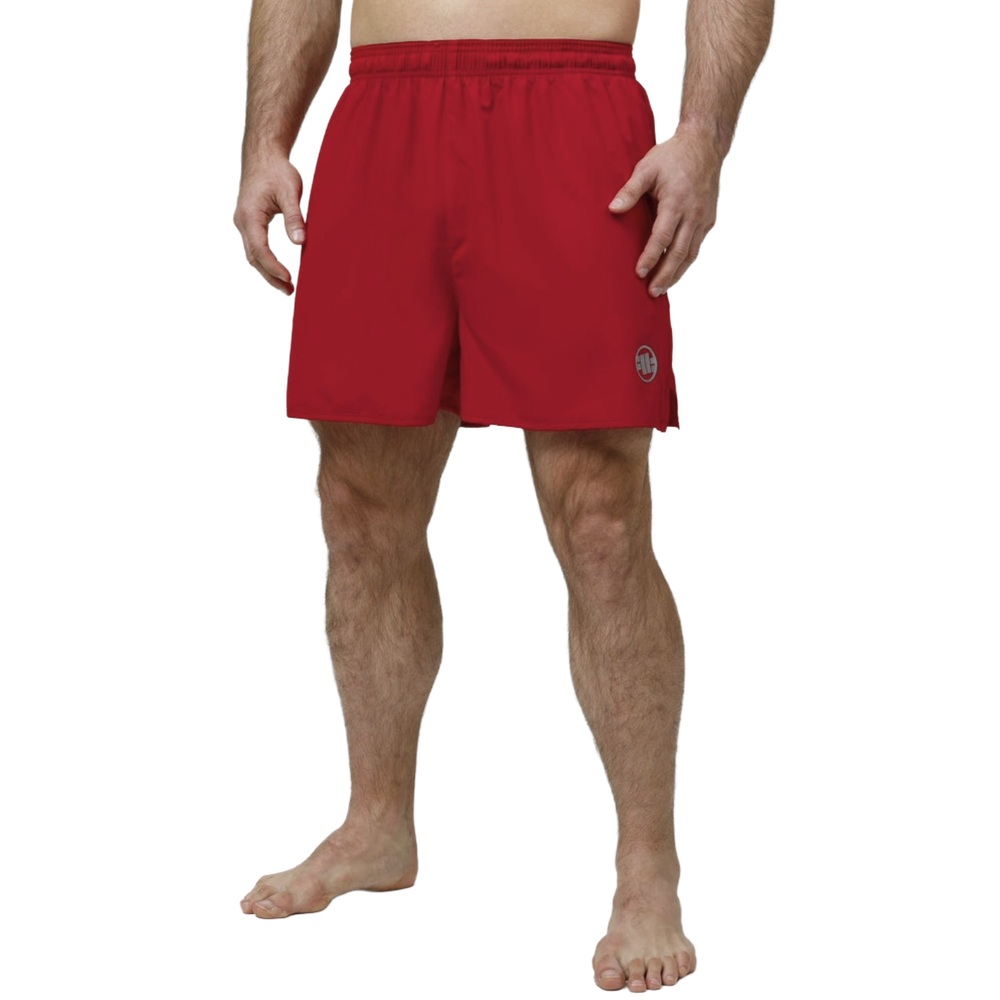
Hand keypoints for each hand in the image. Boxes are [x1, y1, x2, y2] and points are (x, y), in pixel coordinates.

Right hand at [233, 156, 305, 294]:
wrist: (262, 156)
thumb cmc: (277, 171)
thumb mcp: (290, 191)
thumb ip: (294, 217)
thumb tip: (300, 243)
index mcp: (250, 215)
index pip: (260, 249)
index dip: (274, 267)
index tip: (289, 279)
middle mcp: (242, 222)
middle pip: (254, 257)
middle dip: (271, 276)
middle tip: (290, 291)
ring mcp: (243, 223)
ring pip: (253, 255)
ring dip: (268, 272)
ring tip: (287, 286)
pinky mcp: (249, 223)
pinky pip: (254, 248)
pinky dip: (265, 261)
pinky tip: (278, 270)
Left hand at [608, 129, 722, 293]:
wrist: (704, 145)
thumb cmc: (672, 156)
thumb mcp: (646, 168)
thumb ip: (630, 191)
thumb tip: (612, 210)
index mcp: (676, 201)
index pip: (662, 237)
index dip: (651, 257)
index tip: (639, 273)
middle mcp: (693, 213)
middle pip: (679, 253)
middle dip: (665, 275)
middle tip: (652, 292)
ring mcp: (703, 218)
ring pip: (691, 254)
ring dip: (676, 274)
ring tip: (662, 289)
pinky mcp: (708, 220)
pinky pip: (696, 246)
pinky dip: (685, 262)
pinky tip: (674, 271)